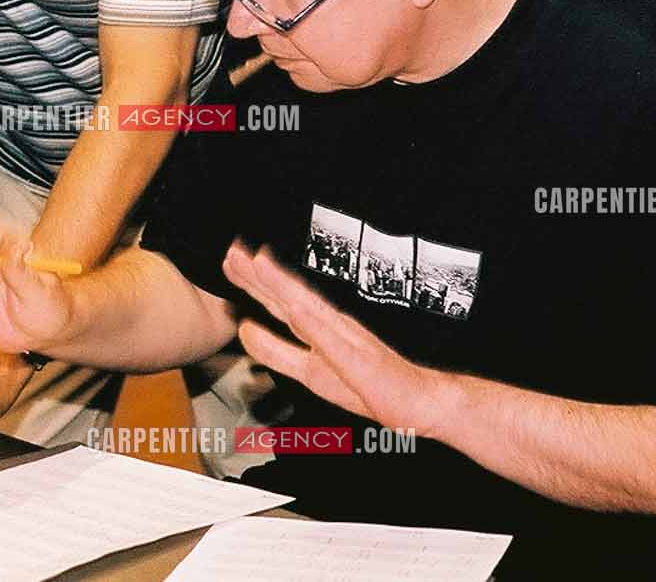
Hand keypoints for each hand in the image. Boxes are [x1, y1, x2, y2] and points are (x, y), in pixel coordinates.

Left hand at [221, 240, 447, 434]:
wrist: (424, 401)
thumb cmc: (372, 388)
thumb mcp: (310, 372)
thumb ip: (277, 352)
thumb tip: (245, 330)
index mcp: (318, 329)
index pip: (280, 302)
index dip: (254, 282)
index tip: (231, 261)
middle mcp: (332, 327)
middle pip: (289, 298)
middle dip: (259, 276)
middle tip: (232, 252)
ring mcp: (348, 341)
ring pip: (309, 308)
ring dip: (283, 286)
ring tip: (258, 264)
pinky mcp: (361, 360)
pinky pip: (334, 340)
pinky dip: (313, 320)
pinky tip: (295, 305)